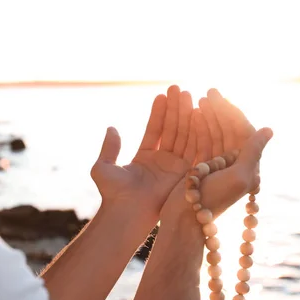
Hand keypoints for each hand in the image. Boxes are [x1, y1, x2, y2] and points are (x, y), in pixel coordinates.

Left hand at [90, 85, 198, 221]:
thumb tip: (112, 128)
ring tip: (188, 95)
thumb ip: (109, 148)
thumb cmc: (112, 193)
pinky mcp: (186, 174)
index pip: (155, 130)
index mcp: (145, 159)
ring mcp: (175, 168)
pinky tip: (196, 113)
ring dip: (186, 115)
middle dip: (176, 109)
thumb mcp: (103, 166)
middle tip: (178, 88)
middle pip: (172, 130)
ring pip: (183, 136)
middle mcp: (163, 162)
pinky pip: (193, 148)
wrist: (126, 210)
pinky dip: (196, 131)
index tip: (162, 95)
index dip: (159, 113)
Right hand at [166, 90, 272, 220]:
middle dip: (218, 110)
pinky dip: (197, 128)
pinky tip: (190, 116)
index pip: (242, 130)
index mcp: (248, 166)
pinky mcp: (200, 169)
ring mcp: (217, 167)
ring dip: (207, 116)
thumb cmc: (213, 200)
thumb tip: (268, 129)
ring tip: (197, 101)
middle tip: (206, 93)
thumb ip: (254, 152)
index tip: (215, 96)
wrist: (187, 220)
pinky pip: (201, 143)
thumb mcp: (239, 176)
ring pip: (214, 134)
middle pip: (228, 130)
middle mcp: (234, 165)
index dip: (230, 111)